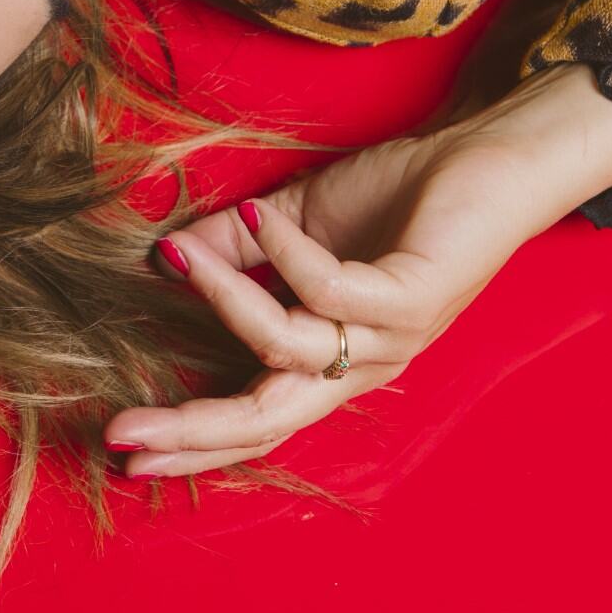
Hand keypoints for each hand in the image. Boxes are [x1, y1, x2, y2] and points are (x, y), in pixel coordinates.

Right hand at [102, 63, 611, 476]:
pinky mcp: (414, 297)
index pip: (258, 418)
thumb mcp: (294, 221)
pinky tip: (263, 216)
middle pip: (270, 420)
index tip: (127, 452)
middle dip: (194, 431)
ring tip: (179, 255)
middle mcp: (364, 363)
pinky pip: (332, 291)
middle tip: (124, 436)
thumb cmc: (399, 195)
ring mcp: (391, 336)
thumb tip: (164, 257)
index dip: (195, 440)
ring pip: (290, 349)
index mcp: (335, 359)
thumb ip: (234, 246)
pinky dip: (286, 256)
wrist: (487, 160)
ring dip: (225, 304)